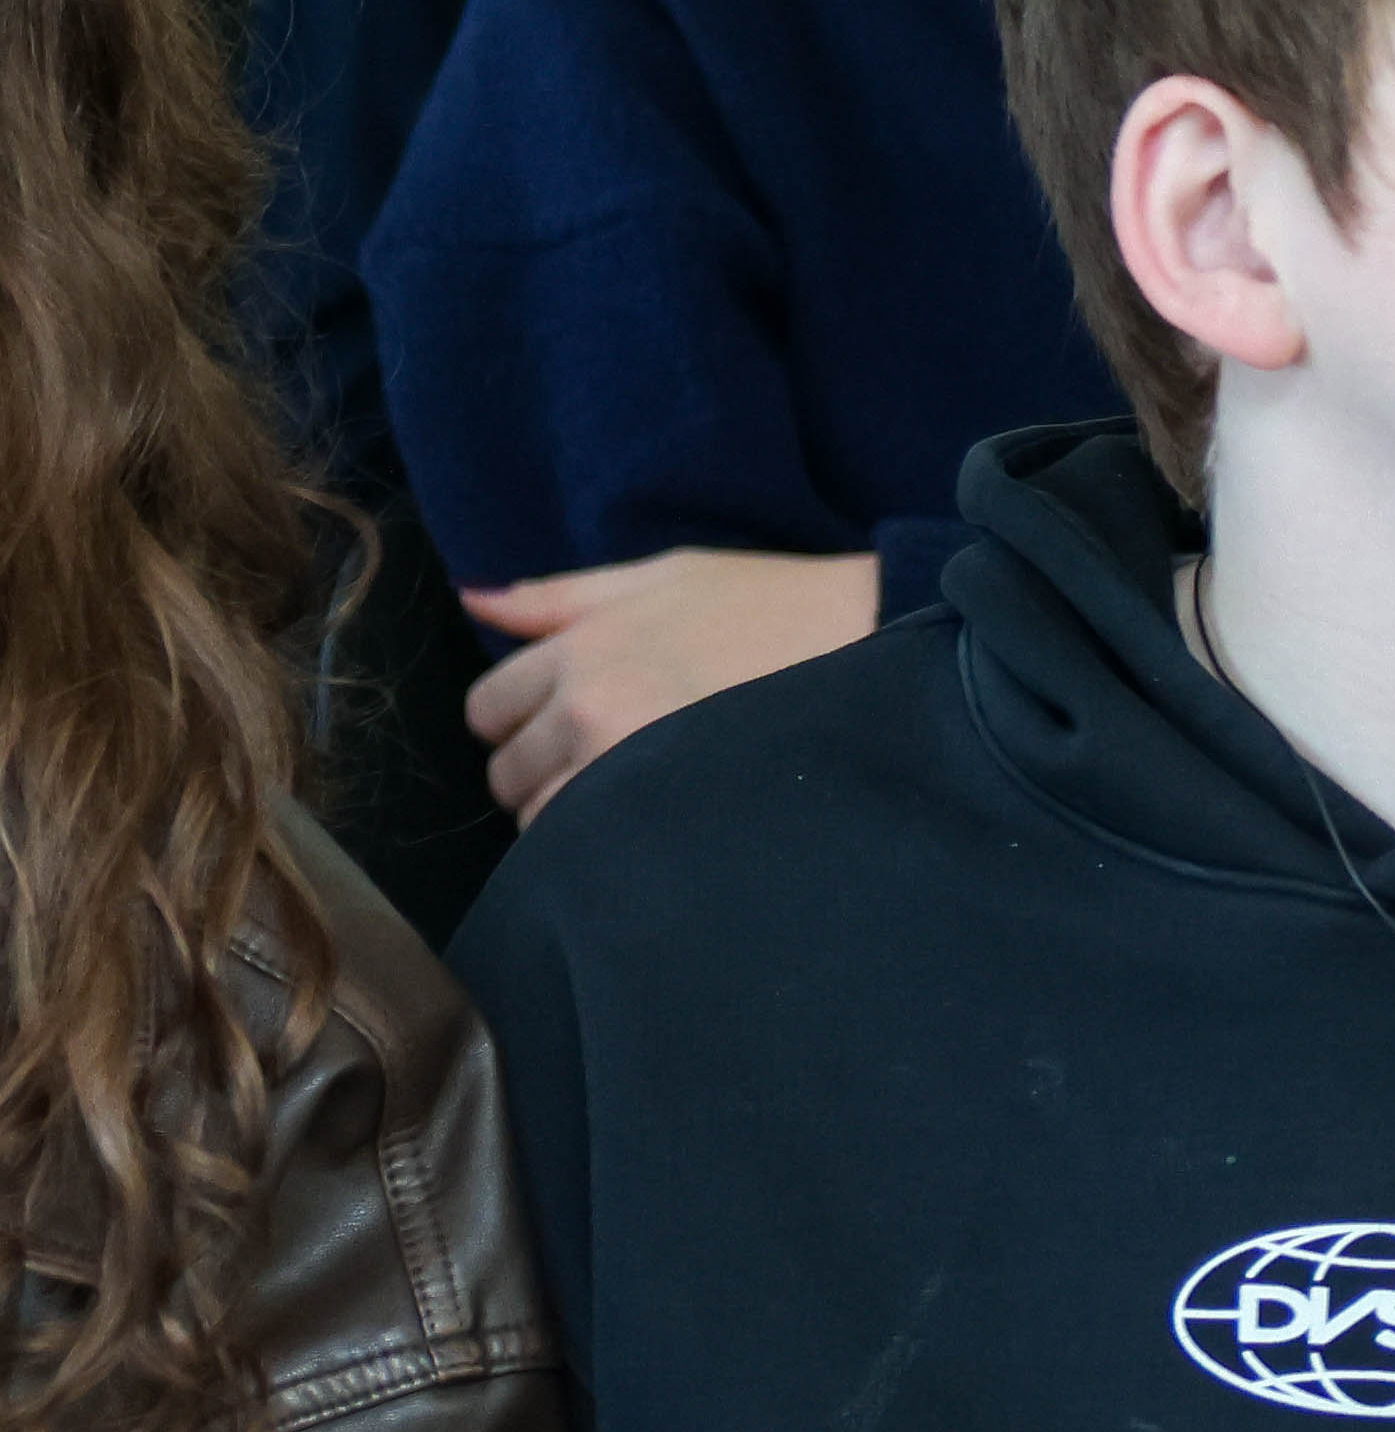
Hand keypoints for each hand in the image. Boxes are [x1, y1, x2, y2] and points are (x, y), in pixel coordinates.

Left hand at [463, 549, 879, 818]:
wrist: (883, 642)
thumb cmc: (780, 604)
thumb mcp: (670, 575)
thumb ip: (563, 595)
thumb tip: (473, 599)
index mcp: (583, 649)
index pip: (488, 709)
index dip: (523, 717)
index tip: (573, 720)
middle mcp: (592, 711)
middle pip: (507, 773)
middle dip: (543, 770)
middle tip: (613, 761)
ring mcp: (632, 770)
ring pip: (546, 823)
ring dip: (576, 817)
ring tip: (644, 795)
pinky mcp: (674, 817)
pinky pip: (598, 856)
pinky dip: (612, 849)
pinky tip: (661, 824)